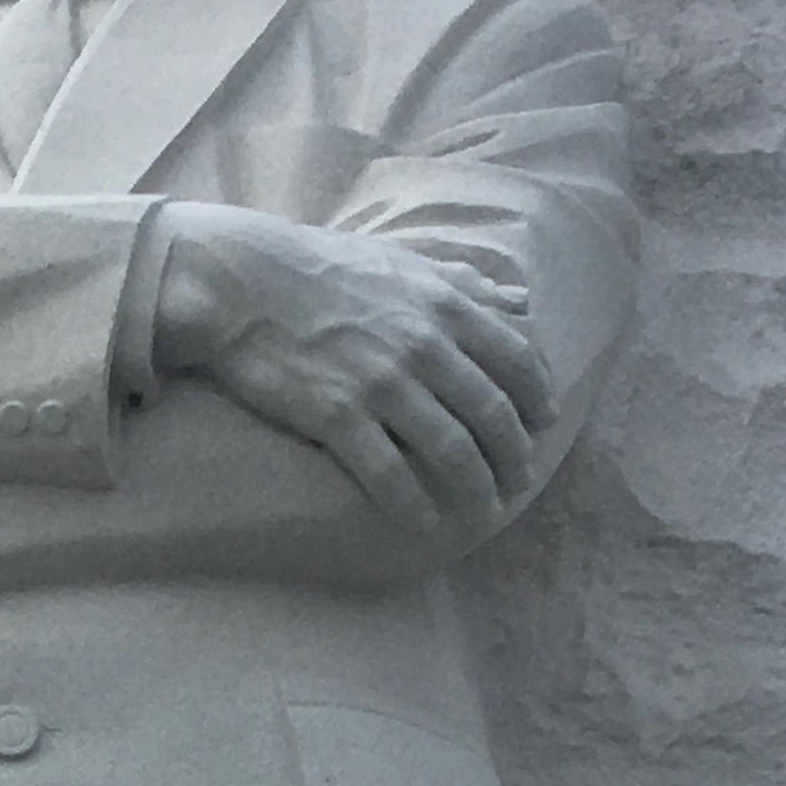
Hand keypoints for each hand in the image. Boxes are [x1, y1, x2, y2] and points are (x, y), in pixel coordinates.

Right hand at [151, 203, 553, 536]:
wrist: (242, 282)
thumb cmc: (322, 270)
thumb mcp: (404, 262)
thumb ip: (467, 283)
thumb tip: (521, 300)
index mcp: (444, 305)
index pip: (517, 360)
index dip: (537, 400)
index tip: (543, 428)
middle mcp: (422, 344)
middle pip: (492, 415)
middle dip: (514, 458)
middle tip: (517, 486)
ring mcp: (381, 382)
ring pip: (452, 450)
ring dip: (476, 490)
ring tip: (483, 513)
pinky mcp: (337, 415)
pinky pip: (389, 472)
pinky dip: (414, 504)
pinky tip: (424, 523)